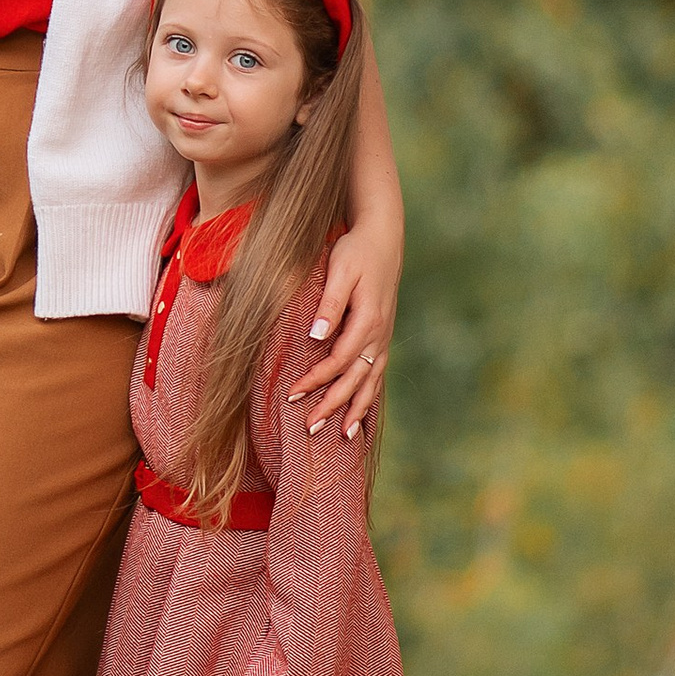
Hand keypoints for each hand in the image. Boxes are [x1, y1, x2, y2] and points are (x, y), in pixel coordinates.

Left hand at [287, 212, 399, 440]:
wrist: (382, 239)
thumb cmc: (355, 252)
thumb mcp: (340, 271)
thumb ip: (329, 305)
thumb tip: (316, 336)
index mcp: (367, 320)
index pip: (337, 361)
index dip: (315, 380)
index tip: (291, 394)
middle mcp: (378, 335)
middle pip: (355, 380)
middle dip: (332, 406)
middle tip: (310, 429)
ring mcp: (383, 339)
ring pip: (370, 382)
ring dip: (355, 409)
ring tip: (341, 436)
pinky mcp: (382, 338)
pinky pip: (377, 375)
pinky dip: (369, 397)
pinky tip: (359, 414)